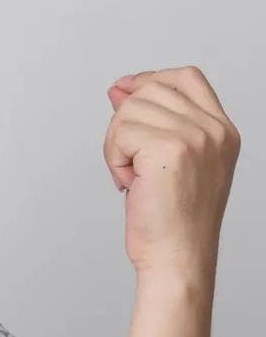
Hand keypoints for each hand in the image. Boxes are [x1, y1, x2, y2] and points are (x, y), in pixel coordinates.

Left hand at [104, 65, 240, 277]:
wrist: (178, 258)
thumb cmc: (172, 220)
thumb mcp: (168, 161)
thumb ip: (151, 122)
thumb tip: (119, 89)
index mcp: (222, 131)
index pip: (186, 78)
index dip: (150, 79)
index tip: (124, 91)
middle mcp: (214, 131)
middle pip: (150, 90)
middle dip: (125, 121)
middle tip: (129, 160)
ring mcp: (195, 137)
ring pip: (130, 110)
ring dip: (117, 144)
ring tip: (132, 176)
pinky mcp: (170, 149)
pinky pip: (120, 133)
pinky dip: (113, 159)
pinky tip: (129, 183)